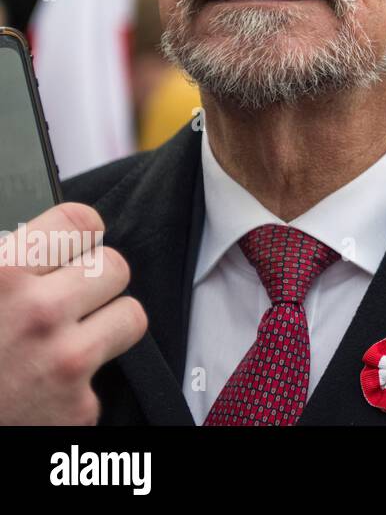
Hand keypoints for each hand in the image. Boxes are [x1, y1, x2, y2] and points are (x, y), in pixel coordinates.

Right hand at [0, 202, 146, 424]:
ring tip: (67, 338)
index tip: (73, 244)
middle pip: (114, 266)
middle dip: (92, 281)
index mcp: (0, 275)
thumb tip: (26, 237)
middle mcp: (38, 314)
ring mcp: (64, 362)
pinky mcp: (78, 408)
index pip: (79, 222)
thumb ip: (1, 261)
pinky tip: (44, 387)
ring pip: (129, 316)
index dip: (79, 233)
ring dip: (103, 326)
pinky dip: (78, 383)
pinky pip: (104, 378)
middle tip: (66, 299)